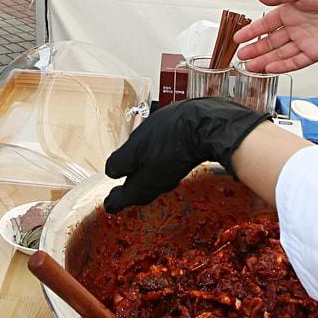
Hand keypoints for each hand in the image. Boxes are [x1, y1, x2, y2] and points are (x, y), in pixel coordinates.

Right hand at [103, 99, 269, 212]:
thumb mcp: (152, 181)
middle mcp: (141, 130)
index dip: (119, 179)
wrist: (208, 122)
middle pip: (133, 153)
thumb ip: (131, 193)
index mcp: (130, 147)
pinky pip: (171, 132)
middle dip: (140, 167)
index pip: (113, 165)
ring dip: (158, 154)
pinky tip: (188, 150)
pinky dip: (174, 142)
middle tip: (153, 180)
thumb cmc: (178, 152)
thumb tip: (110, 205)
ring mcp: (160, 119)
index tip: (126, 187)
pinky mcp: (179, 113)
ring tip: (173, 166)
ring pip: (152, 142)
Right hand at [233, 0, 317, 73]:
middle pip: (270, 42)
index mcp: (290, 10)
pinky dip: (281, 66)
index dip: (250, 31)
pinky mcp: (316, 53)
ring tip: (249, 66)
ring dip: (264, 60)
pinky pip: (295, 62)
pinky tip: (269, 68)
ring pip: (279, 54)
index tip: (238, 38)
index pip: (265, 24)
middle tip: (240, 56)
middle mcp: (296, 27)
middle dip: (254, 49)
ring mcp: (305, 41)